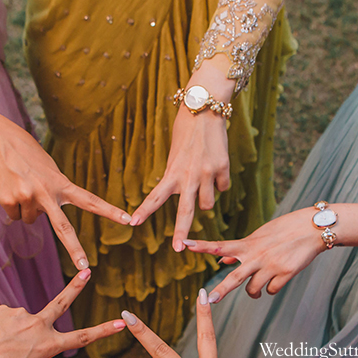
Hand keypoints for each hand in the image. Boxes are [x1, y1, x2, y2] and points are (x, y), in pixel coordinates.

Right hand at [0, 112, 130, 269]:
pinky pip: (14, 215)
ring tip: (20, 185)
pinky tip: (8, 187)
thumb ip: (54, 189)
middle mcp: (46, 193)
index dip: (109, 211)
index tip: (127, 220)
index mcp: (61, 183)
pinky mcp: (9, 201)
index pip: (90, 201)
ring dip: (25, 207)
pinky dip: (11, 206)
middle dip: (75, 249)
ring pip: (30, 220)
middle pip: (63, 228)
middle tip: (85, 267)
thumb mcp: (48, 167)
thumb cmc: (24, 152)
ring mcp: (27, 198)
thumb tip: (46, 214)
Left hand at [0, 268, 125, 357]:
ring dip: (16, 333)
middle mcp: (37, 325)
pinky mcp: (4, 308)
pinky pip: (8, 318)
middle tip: (87, 270)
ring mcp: (21, 314)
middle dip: (76, 286)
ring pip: (24, 323)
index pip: (82, 337)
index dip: (103, 331)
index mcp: (47, 346)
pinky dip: (3, 328)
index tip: (121, 322)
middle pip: (62, 302)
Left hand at [130, 63, 235, 251]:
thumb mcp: (174, 155)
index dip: (145, 210)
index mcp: (172, 172)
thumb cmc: (186, 131)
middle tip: (178, 249)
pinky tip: (216, 167)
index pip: (155, 196)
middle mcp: (190, 176)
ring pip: (208, 204)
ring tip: (203, 180)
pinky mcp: (224, 169)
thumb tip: (188, 197)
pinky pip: (223, 188)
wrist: (206, 109)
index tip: (133, 223)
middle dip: (181, 232)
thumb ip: (177, 176)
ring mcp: (208, 174)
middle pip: (186, 211)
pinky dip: (220, 183)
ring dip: (206, 199)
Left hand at [183, 207, 324, 301]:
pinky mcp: (285, 273)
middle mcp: (256, 256)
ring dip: (254, 292)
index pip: (219, 245)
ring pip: (254, 290)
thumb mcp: (259, 236)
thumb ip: (240, 250)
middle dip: (221, 290)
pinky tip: (278, 278)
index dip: (201, 246)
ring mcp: (271, 266)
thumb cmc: (284, 230)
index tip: (183, 244)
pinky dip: (272, 288)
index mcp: (247, 244)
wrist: (313, 228)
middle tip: (209, 300)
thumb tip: (221, 260)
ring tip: (258, 288)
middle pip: (234, 277)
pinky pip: (271, 290)